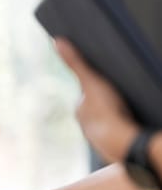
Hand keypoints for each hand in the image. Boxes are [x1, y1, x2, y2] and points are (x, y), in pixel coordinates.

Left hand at [55, 38, 138, 161]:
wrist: (122, 143)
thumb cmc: (105, 110)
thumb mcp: (91, 81)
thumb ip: (75, 62)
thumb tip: (56, 41)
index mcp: (80, 111)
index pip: (89, 95)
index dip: (101, 86)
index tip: (113, 83)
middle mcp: (86, 126)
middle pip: (99, 109)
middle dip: (109, 103)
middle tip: (125, 96)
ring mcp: (99, 139)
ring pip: (109, 123)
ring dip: (117, 117)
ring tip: (130, 110)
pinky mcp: (113, 149)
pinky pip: (119, 135)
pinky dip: (124, 130)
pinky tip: (133, 125)